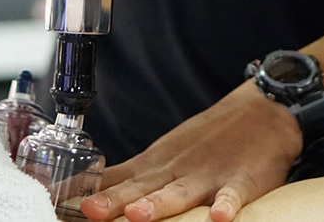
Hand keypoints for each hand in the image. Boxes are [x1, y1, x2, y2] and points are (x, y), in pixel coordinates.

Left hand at [81, 82, 302, 221]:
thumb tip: (83, 194)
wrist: (261, 112)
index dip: (91, 194)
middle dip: (115, 203)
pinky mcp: (242, 180)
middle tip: (90, 211)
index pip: (117, 182)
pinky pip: (233, 195)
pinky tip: (219, 216)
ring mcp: (209, 175)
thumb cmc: (207, 140)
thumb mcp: (162, 154)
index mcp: (157, 166)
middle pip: (142, 190)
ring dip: (161, 203)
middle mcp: (177, 171)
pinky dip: (227, 204)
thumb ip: (128, 178)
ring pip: (182, 192)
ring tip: (141, 214)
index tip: (62, 203)